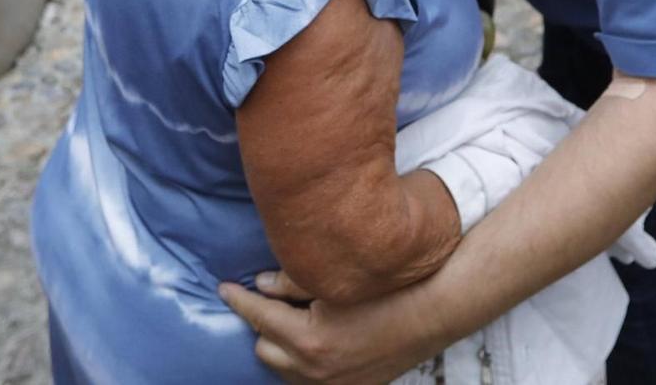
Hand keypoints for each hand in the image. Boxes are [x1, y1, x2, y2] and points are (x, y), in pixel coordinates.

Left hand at [219, 279, 440, 384]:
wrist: (432, 313)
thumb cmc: (386, 290)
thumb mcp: (334, 280)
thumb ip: (290, 281)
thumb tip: (260, 282)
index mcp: (308, 340)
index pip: (258, 317)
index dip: (238, 300)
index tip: (223, 288)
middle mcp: (315, 370)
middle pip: (264, 347)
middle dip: (261, 324)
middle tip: (263, 299)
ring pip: (283, 368)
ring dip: (279, 345)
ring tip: (286, 319)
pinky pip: (308, 380)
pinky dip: (301, 361)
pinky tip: (310, 340)